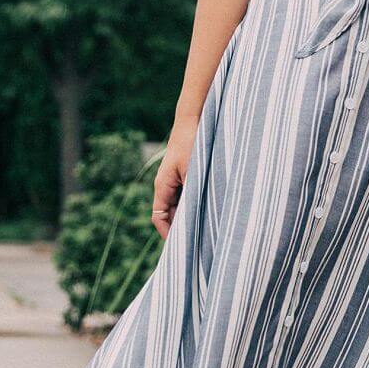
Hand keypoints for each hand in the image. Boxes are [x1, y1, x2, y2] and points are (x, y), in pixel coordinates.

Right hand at [152, 117, 197, 238]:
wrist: (195, 120)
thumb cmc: (193, 144)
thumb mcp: (194, 172)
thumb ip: (192, 195)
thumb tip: (194, 219)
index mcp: (162, 186)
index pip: (159, 217)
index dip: (168, 234)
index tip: (181, 247)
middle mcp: (166, 185)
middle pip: (170, 215)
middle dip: (181, 229)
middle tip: (198, 245)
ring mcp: (176, 181)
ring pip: (180, 207)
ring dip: (190, 218)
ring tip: (206, 232)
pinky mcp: (186, 176)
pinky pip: (188, 197)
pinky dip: (195, 206)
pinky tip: (209, 212)